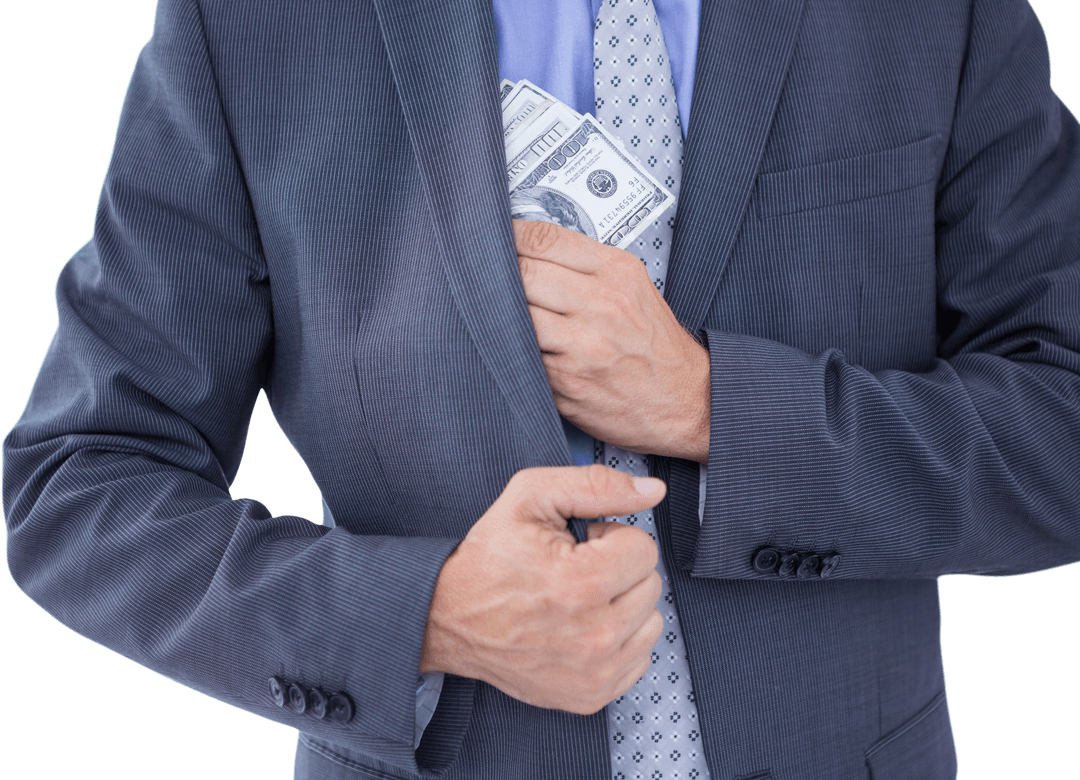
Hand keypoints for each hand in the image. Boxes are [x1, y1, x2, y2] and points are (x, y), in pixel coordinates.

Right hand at [419, 465, 665, 714]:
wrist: (449, 618)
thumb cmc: (489, 557)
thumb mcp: (531, 498)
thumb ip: (596, 485)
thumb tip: (653, 490)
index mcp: (583, 584)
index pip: (644, 548)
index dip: (610, 537)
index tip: (580, 545)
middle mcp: (596, 635)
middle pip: (651, 584)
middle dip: (619, 570)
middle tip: (576, 570)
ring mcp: (595, 672)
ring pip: (651, 621)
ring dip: (623, 605)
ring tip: (580, 599)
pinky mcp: (592, 696)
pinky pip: (639, 657)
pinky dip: (618, 640)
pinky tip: (582, 627)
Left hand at [513, 219, 710, 462]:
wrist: (686, 402)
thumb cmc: (656, 346)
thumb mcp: (634, 287)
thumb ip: (587, 266)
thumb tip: (530, 251)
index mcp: (616, 273)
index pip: (545, 239)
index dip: (508, 235)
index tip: (493, 238)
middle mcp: (600, 306)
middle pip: (522, 273)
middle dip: (494, 273)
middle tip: (481, 274)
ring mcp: (581, 347)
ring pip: (514, 316)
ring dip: (495, 313)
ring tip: (491, 311)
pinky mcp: (564, 383)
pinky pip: (519, 356)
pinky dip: (507, 348)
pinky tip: (506, 344)